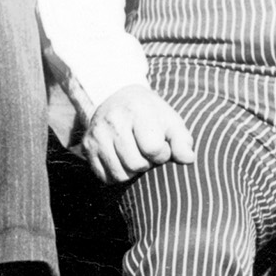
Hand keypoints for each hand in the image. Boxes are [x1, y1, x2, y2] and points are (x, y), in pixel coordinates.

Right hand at [81, 82, 196, 185]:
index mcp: (137, 109)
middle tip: (146, 150)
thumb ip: (182, 140)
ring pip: (120, 174)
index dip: (162, 152)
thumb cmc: (149, 114)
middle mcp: (113, 120)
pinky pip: (106, 177)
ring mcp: (98, 134)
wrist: (116, 98)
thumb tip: (188, 158)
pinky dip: (117, 173)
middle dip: (147, 163)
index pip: (153, 148)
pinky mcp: (87, 147)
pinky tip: (121, 158)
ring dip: (132, 170)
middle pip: (136, 165)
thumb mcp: (169, 120)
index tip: (161, 144)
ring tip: (134, 153)